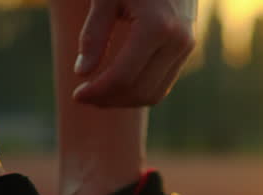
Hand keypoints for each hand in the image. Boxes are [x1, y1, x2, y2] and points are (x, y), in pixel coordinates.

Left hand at [73, 0, 196, 106]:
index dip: (97, 91)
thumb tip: (82, 73)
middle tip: (83, 96)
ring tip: (97, 93)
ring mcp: (186, 47)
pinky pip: (162, 83)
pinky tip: (115, 84)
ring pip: (154, 93)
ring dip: (123, 100)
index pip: (123, 76)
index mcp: (156, 26)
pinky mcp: (187, 49)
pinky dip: (138, 90)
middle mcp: (177, 41)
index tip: (76, 94)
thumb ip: (93, 34)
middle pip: (139, 91)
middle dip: (108, 100)